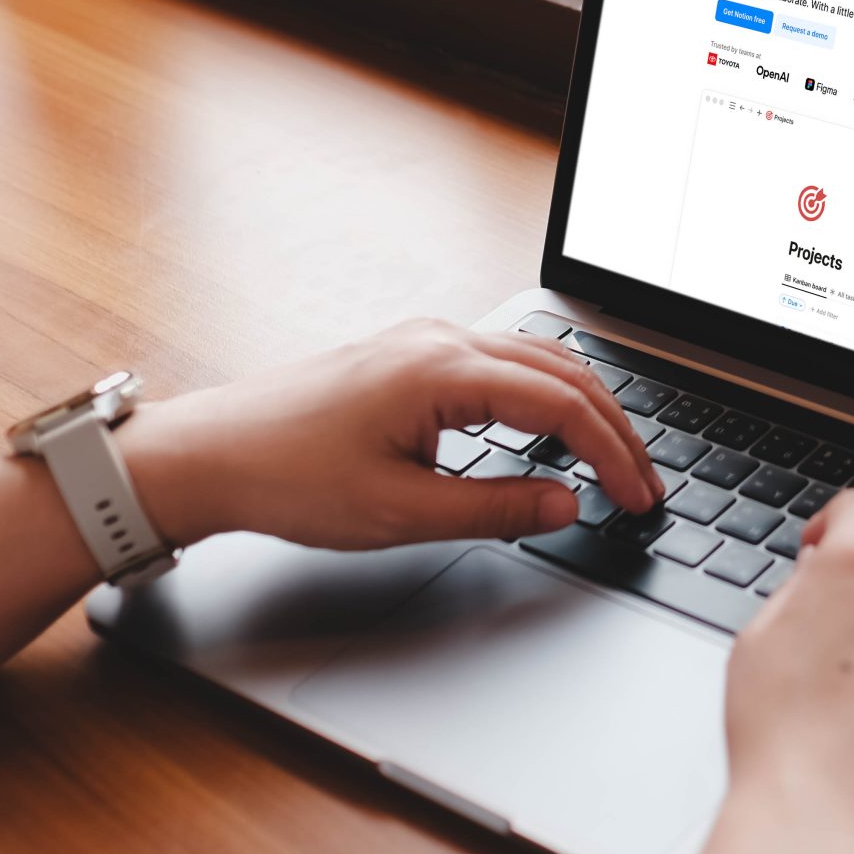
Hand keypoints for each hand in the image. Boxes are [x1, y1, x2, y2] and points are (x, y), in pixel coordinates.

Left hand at [119, 320, 660, 549]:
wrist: (210, 454)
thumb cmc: (287, 478)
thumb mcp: (400, 512)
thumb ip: (496, 508)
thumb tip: (567, 504)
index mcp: (442, 370)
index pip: (562, 406)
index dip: (612, 455)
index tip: (638, 498)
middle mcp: (441, 340)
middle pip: (563, 373)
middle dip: (614, 428)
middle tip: (644, 483)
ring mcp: (425, 341)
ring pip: (537, 361)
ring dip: (584, 408)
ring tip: (613, 459)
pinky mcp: (411, 356)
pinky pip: (504, 363)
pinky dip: (547, 395)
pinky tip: (553, 430)